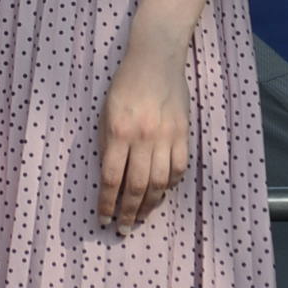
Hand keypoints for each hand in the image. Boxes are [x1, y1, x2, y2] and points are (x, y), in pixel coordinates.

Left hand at [97, 32, 188, 232]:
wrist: (155, 58)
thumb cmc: (125, 85)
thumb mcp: (106, 113)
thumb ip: (108, 144)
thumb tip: (110, 178)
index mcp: (119, 131)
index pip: (110, 178)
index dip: (106, 203)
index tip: (103, 219)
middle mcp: (143, 137)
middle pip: (136, 186)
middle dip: (128, 212)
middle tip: (123, 229)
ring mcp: (166, 135)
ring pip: (159, 182)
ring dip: (149, 205)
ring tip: (141, 217)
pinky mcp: (183, 132)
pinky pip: (179, 167)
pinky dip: (170, 184)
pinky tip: (162, 192)